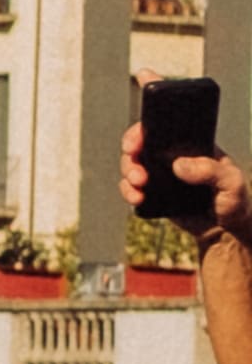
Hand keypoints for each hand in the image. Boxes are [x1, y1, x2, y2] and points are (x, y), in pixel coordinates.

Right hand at [125, 129, 251, 243]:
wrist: (226, 233)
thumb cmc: (235, 203)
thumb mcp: (232, 183)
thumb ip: (210, 171)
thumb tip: (179, 165)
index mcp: (192, 147)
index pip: (162, 131)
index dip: (142, 133)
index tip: (134, 144)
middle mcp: (174, 158)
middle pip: (141, 148)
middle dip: (131, 159)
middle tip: (137, 176)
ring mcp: (163, 177)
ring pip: (134, 168)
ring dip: (128, 175)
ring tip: (138, 188)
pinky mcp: (156, 195)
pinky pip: (134, 189)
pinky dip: (129, 192)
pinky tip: (136, 199)